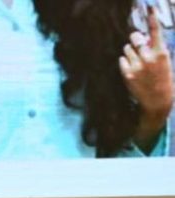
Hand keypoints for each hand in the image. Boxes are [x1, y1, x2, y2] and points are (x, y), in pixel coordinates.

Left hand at [120, 8, 172, 122]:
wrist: (157, 99)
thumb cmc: (162, 77)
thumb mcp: (164, 61)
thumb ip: (155, 48)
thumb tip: (144, 39)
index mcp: (161, 53)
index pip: (156, 32)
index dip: (152, 19)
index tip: (150, 8)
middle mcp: (148, 58)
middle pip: (134, 38)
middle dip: (136, 39)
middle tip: (139, 45)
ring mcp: (137, 66)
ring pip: (126, 49)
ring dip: (131, 52)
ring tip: (139, 62)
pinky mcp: (127, 73)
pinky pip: (122, 59)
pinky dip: (126, 62)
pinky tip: (134, 70)